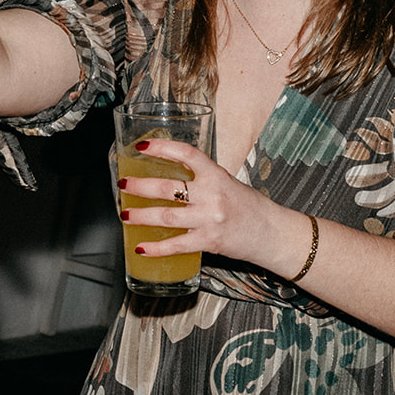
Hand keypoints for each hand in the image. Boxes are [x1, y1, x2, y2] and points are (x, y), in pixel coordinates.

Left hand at [115, 139, 289, 268]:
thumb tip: (170, 173)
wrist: (272, 233)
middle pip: (167, 187)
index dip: (162, 148)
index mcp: (216, 175)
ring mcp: (209, 219)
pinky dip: (156, 248)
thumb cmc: (249, 207)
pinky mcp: (209, 241)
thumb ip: (202, 179)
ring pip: (166, 216)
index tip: (142, 146)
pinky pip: (177, 245)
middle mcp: (212, 195)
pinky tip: (141, 247)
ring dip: (141, 216)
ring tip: (125, 214)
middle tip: (122, 184)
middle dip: (139, 186)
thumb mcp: (227, 183)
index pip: (186, 154)